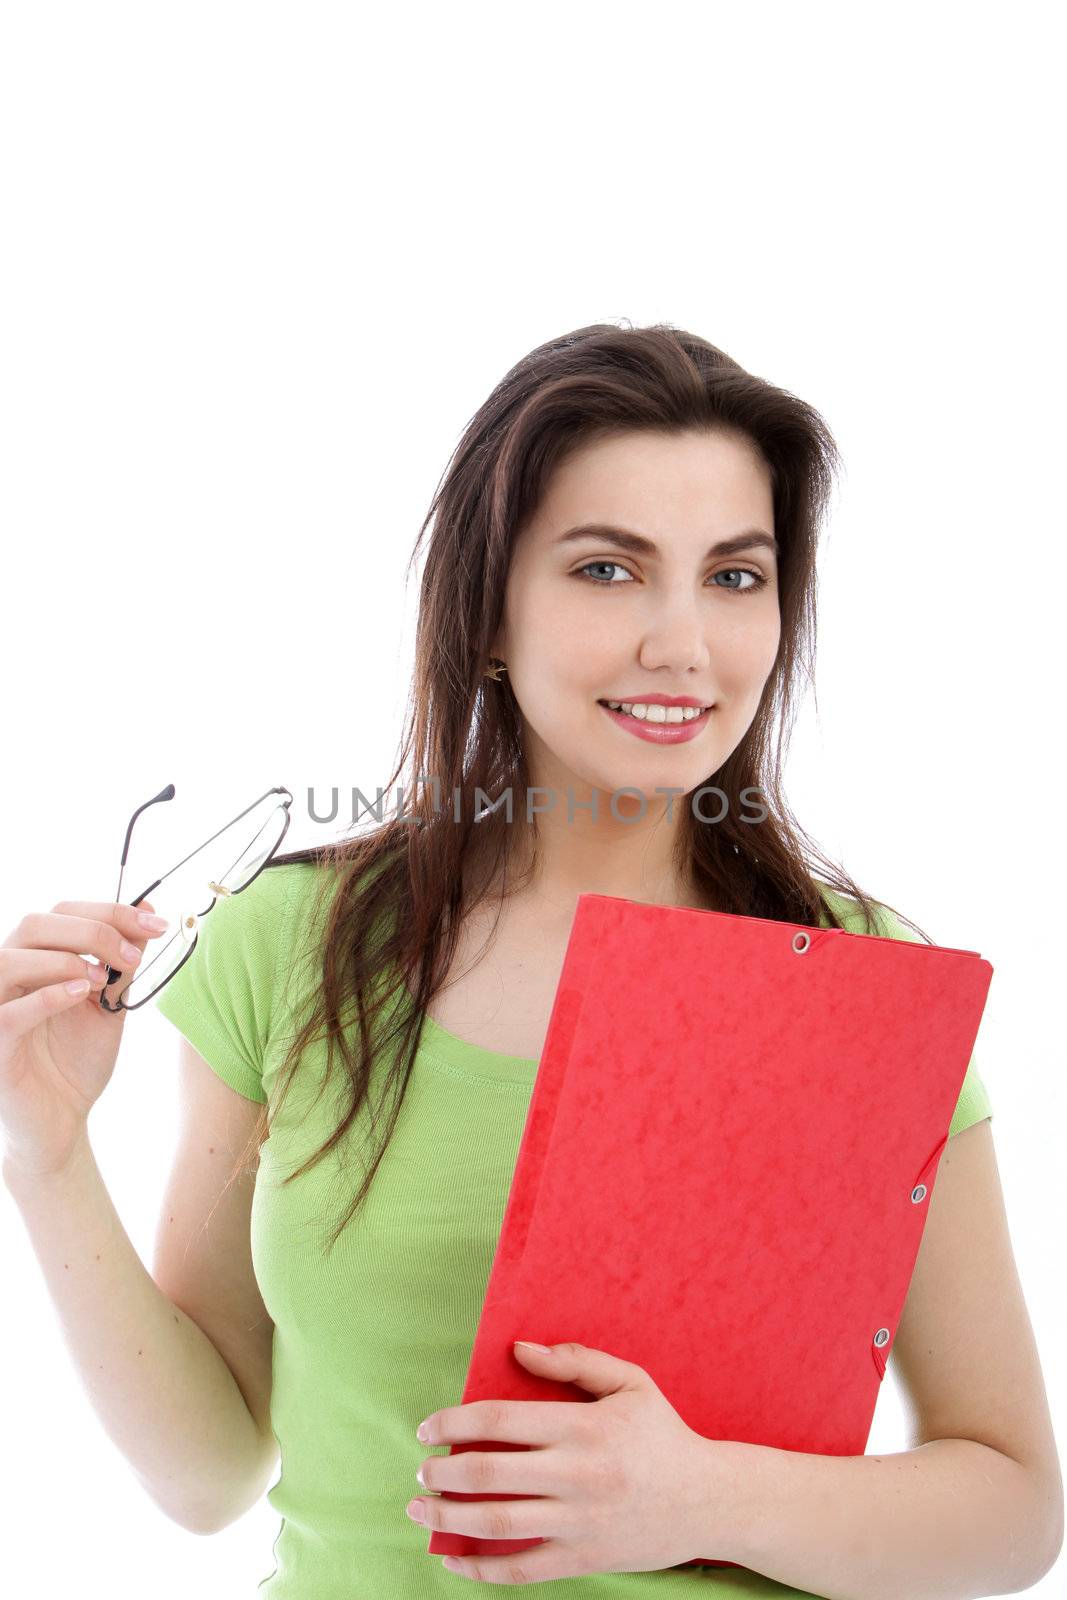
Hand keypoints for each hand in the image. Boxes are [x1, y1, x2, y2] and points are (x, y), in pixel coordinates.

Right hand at [0, 899, 169, 1178]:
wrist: (62, 1121)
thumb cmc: (77, 1060)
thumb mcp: (108, 1005)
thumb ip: (121, 963)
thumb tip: (149, 912)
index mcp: (35, 959)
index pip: (63, 912)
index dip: (111, 911)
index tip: (158, 923)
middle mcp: (8, 976)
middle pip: (36, 924)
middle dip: (93, 929)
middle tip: (133, 956)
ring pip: (9, 959)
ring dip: (63, 958)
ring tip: (99, 978)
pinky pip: (7, 1014)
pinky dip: (43, 997)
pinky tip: (79, 994)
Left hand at [409, 1339, 716, 1582]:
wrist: (711, 1501)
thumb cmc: (663, 1434)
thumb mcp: (629, 1382)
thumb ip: (575, 1362)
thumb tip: (518, 1351)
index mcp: (583, 1427)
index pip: (502, 1421)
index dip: (455, 1423)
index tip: (428, 1428)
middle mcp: (577, 1475)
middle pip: (490, 1474)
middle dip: (442, 1472)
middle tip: (420, 1468)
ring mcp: (579, 1523)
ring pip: (497, 1524)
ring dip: (447, 1518)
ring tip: (420, 1508)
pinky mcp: (584, 1559)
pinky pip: (521, 1571)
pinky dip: (479, 1569)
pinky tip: (452, 1558)